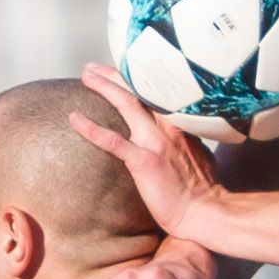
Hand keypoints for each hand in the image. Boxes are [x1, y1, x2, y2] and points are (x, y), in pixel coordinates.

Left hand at [66, 65, 226, 242]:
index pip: (155, 93)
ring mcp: (155, 142)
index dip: (135, 79)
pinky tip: (74, 118)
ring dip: (105, 87)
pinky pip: (112, 140)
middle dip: (115, 75)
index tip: (120, 71)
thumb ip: (185, 137)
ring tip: (86, 76)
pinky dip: (91, 128)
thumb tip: (179, 131)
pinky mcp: (143, 161)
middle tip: (92, 67)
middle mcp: (168, 127)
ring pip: (127, 105)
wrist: (203, 211)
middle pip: (139, 91)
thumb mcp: (198, 151)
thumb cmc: (201, 188)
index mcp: (180, 124)